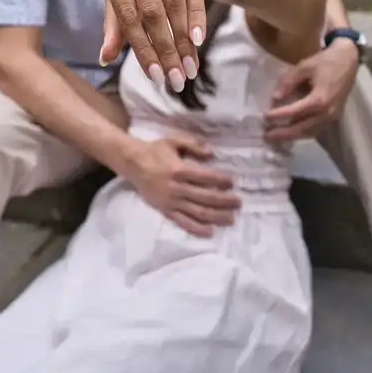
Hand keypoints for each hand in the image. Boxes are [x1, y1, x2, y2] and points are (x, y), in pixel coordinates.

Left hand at [96, 0, 206, 91]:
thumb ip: (115, 21)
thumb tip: (104, 58)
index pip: (127, 14)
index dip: (142, 48)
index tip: (156, 77)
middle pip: (152, 9)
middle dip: (166, 48)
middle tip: (177, 79)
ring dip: (184, 37)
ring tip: (190, 66)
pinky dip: (197, 14)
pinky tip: (199, 39)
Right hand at [124, 133, 239, 235]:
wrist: (132, 163)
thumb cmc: (155, 151)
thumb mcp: (173, 141)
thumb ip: (193, 145)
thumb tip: (211, 153)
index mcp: (179, 170)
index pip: (205, 178)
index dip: (221, 180)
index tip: (233, 182)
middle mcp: (177, 188)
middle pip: (205, 197)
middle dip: (224, 201)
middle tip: (239, 202)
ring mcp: (171, 202)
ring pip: (198, 212)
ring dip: (216, 216)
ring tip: (231, 218)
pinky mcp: (166, 211)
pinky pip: (183, 222)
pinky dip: (197, 228)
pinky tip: (210, 231)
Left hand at [265, 40, 359, 141]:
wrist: (348, 59)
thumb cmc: (326, 61)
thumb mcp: (304, 66)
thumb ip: (288, 82)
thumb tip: (275, 97)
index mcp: (319, 99)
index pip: (294, 112)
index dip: (278, 115)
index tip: (265, 116)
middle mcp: (327, 112)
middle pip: (302, 128)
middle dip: (283, 133)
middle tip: (267, 135)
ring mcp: (333, 116)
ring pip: (310, 132)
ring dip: (293, 136)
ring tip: (277, 136)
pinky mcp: (335, 116)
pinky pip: (318, 129)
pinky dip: (304, 132)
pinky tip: (293, 132)